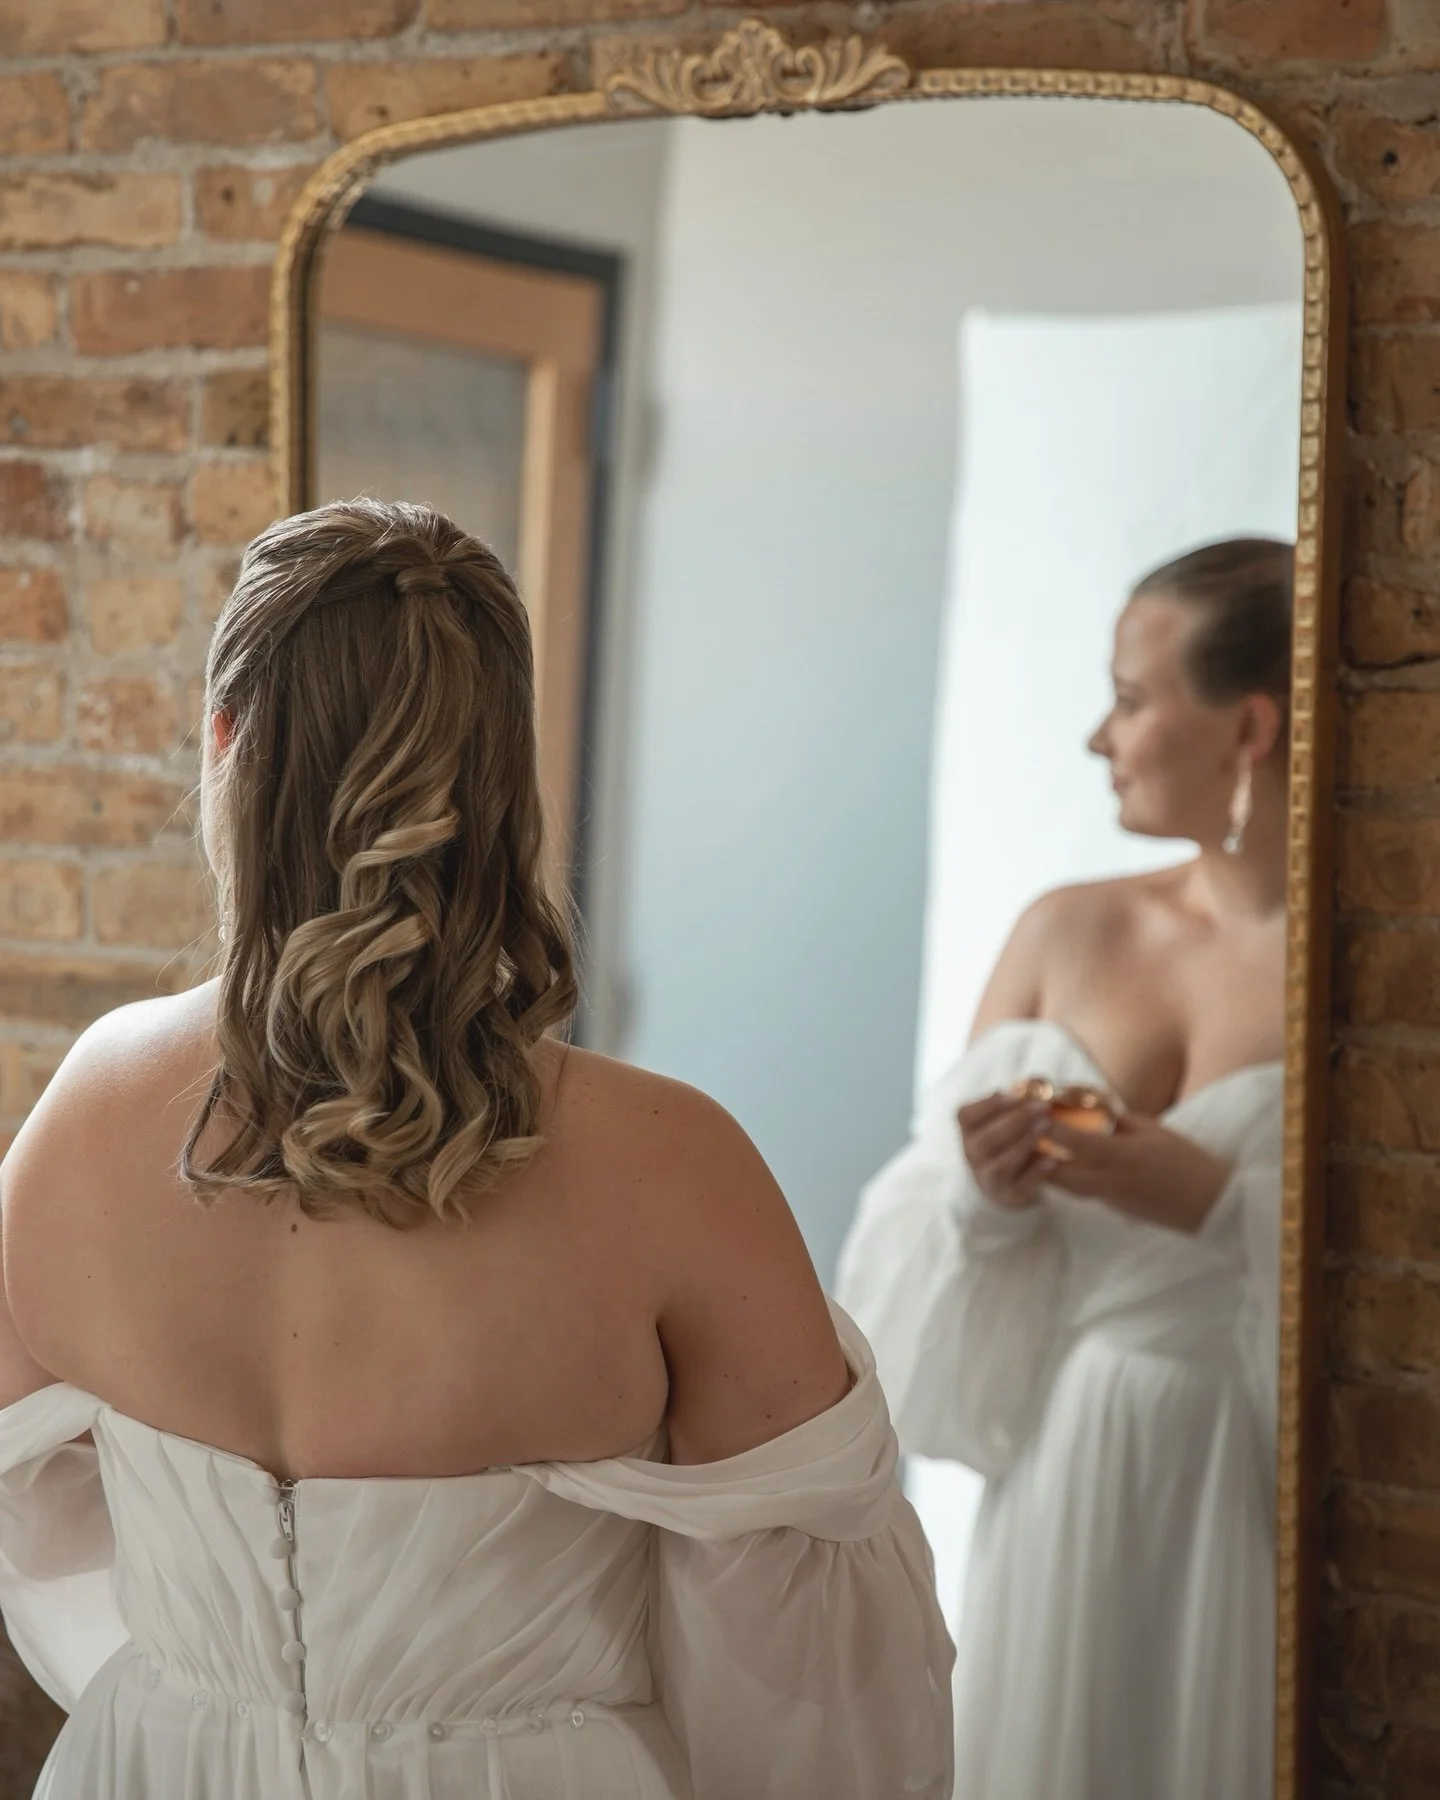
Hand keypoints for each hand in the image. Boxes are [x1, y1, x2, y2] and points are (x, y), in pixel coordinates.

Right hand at [957, 1093, 1055, 1210]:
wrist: (1009, 1177)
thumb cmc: (1009, 1135)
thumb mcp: (1005, 1115)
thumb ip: (1014, 1101)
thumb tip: (1034, 1084)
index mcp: (967, 1130)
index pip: (968, 1116)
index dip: (990, 1105)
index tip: (1015, 1094)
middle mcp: (971, 1154)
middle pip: (986, 1141)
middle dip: (1014, 1122)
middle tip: (1041, 1107)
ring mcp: (987, 1178)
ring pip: (1000, 1165)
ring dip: (1024, 1145)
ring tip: (1047, 1125)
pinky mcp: (1007, 1195)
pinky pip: (1020, 1187)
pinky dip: (1036, 1173)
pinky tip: (1053, 1160)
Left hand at [1041, 1111, 1230, 1233]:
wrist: (1213, 1205)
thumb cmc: (1189, 1162)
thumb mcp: (1156, 1132)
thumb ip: (1123, 1123)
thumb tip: (1096, 1111)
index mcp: (1123, 1157)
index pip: (1076, 1143)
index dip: (1052, 1128)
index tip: (1037, 1113)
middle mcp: (1111, 1182)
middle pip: (1059, 1173)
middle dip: (1038, 1155)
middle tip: (1026, 1135)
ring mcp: (1112, 1199)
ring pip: (1068, 1187)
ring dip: (1050, 1170)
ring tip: (1038, 1150)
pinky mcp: (1117, 1209)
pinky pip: (1084, 1193)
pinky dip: (1070, 1179)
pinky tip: (1066, 1166)